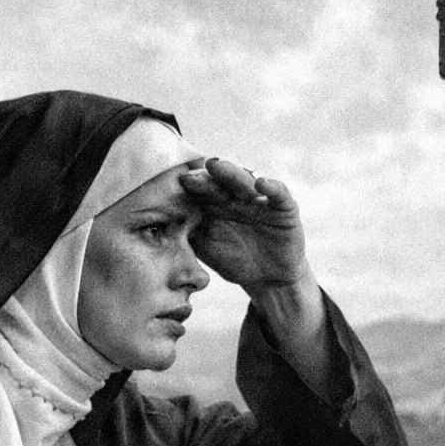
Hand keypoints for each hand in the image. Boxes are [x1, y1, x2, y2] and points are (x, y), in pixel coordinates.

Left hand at [180, 158, 311, 299]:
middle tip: (190, 174)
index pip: (202, 188)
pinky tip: (261, 184)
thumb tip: (160, 222)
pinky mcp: (284, 207)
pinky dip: (271, 187)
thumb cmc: (234, 260)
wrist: (268, 278)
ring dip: (231, 173)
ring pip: (245, 181)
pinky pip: (279, 193)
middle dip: (205, 176)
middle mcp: (238, 196)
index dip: (190, 185)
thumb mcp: (208, 248)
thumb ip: (190, 232)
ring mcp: (261, 199)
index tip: (173, 184)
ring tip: (217, 166)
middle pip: (221, 181)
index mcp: (217, 203)